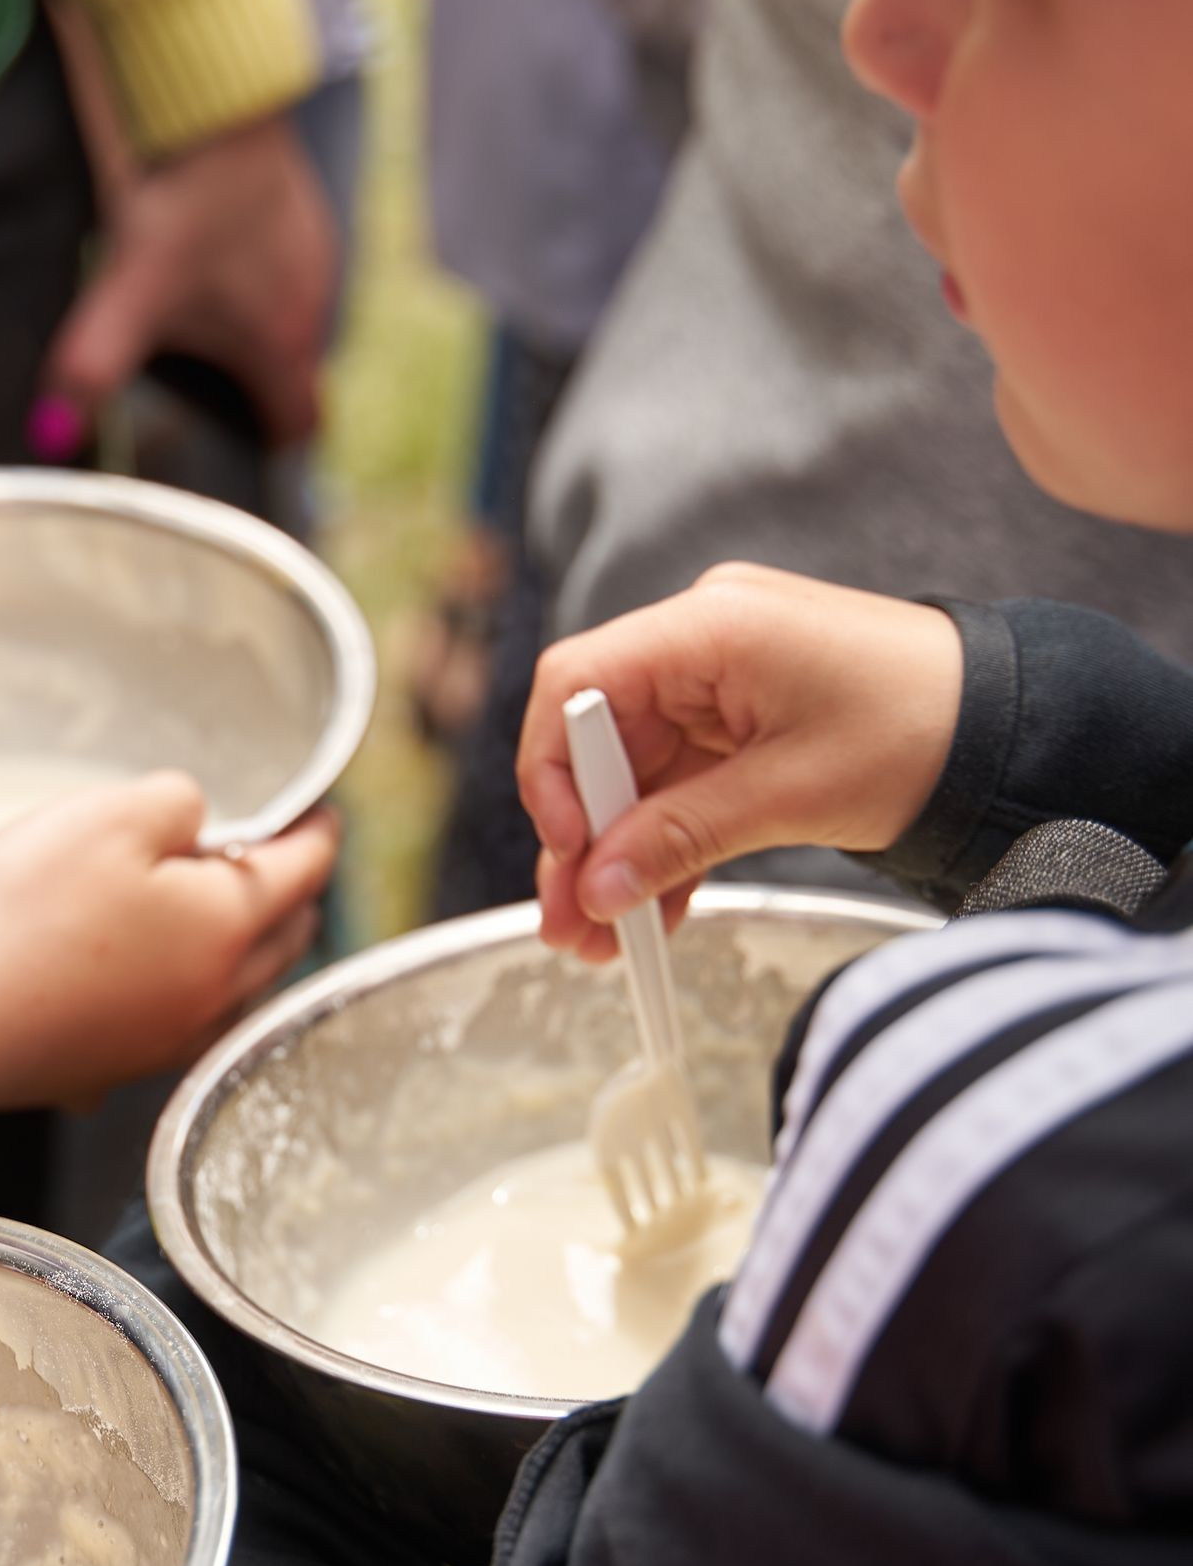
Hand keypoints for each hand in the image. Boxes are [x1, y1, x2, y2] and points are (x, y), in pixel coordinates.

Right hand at [0, 772, 336, 1107]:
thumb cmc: (29, 914)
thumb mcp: (107, 815)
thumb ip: (177, 801)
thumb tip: (199, 819)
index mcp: (228, 925)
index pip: (306, 870)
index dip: (319, 830)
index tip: (321, 810)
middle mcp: (218, 993)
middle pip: (288, 937)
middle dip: (294, 891)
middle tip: (277, 855)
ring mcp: (173, 1040)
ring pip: (243, 986)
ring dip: (250, 946)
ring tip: (222, 910)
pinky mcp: (126, 1066)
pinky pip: (189, 1022)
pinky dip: (196, 988)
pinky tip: (161, 974)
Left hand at [42, 115, 336, 450]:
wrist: (218, 105)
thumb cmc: (182, 203)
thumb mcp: (129, 290)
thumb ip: (92, 366)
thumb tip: (50, 437)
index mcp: (282, 342)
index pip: (299, 423)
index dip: (268, 447)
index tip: (233, 452)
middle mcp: (312, 303)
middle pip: (291, 372)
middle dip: (248, 390)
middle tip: (192, 392)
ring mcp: (313, 250)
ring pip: (288, 316)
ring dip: (249, 331)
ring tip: (191, 325)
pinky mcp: (299, 207)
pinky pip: (282, 264)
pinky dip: (250, 276)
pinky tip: (204, 256)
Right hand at [518, 564, 963, 961]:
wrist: (1015, 728)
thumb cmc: (924, 733)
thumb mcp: (792, 795)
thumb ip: (681, 836)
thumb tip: (597, 889)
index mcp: (709, 626)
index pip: (578, 684)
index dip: (551, 770)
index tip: (568, 850)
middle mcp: (702, 638)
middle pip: (598, 736)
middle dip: (581, 836)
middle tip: (571, 924)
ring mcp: (721, 678)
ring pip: (635, 770)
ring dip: (618, 851)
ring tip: (603, 939)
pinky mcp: (743, 716)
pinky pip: (681, 781)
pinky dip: (666, 841)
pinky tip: (653, 909)